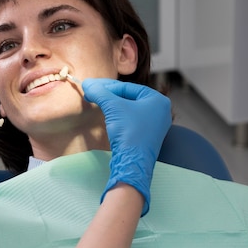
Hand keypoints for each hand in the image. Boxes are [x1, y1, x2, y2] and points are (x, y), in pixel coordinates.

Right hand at [83, 79, 170, 214]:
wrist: (132, 163)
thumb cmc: (129, 131)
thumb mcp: (113, 107)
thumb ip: (100, 93)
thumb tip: (87, 84)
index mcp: (158, 99)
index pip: (128, 87)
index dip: (108, 86)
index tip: (91, 87)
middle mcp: (160, 110)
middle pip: (129, 97)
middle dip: (109, 96)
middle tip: (93, 94)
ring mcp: (154, 125)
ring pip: (129, 109)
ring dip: (112, 105)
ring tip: (97, 103)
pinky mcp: (147, 136)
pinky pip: (131, 120)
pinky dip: (118, 116)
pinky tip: (107, 116)